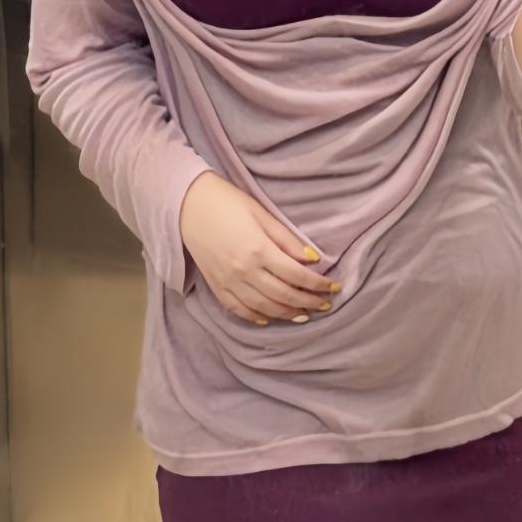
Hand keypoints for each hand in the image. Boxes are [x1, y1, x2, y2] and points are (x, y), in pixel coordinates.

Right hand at [178, 171, 337, 325]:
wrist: (187, 204)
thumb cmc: (228, 202)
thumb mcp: (262, 214)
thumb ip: (287, 240)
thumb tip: (312, 260)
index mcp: (258, 250)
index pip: (296, 275)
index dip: (318, 285)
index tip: (334, 287)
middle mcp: (244, 271)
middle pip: (283, 296)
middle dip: (308, 302)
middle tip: (325, 305)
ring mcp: (228, 282)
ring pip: (264, 308)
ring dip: (287, 314)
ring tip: (305, 314)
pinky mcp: (216, 286)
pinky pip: (239, 310)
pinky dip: (257, 317)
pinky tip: (270, 319)